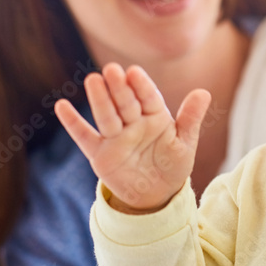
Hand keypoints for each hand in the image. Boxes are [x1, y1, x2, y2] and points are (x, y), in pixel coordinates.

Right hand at [55, 62, 210, 212]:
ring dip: (100, 99)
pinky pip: (85, 137)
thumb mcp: (185, 143)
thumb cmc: (172, 165)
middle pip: (125, 103)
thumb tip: (204, 93)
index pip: (148, 97)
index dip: (142, 86)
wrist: (157, 195)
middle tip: (112, 70)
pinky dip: (73, 123)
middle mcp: (133, 122)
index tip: (134, 72)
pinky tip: (62, 106)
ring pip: (107, 116)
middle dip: (119, 88)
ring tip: (93, 80)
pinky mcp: (100, 154)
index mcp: (155, 116)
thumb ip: (191, 119)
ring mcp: (115, 137)